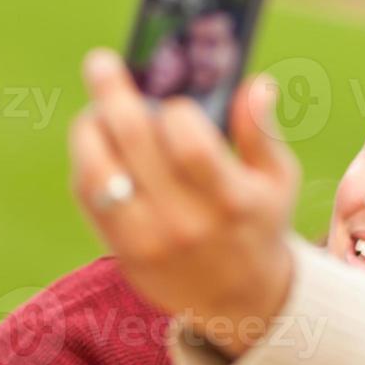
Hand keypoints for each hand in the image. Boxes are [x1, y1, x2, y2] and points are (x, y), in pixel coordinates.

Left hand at [69, 48, 298, 356]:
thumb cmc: (259, 224)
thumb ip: (262, 132)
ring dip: (90, 130)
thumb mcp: (277, 181)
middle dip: (113, 95)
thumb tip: (256, 85)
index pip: (190, 145)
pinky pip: (90, 196)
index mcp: (230, 202)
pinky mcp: (122, 251)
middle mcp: (186, 223)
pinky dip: (87, 163)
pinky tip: (98, 145)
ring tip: (97, 111)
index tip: (174, 103)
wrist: (239, 300)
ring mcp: (148, 240)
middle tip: (100, 63)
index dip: (175, 112)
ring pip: (99, 171)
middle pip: (135, 145)